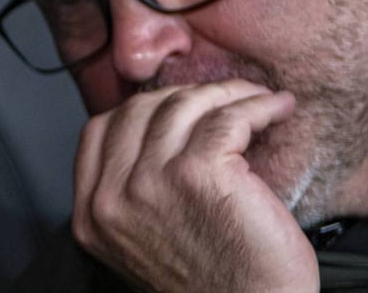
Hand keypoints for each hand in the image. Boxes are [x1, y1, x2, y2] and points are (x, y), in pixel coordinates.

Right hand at [72, 79, 318, 292]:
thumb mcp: (146, 242)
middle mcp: (112, 199)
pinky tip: (275, 109)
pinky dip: (257, 106)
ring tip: (255, 99)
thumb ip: (134, 194)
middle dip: (184, 95)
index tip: (177, 108)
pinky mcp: (198, 173)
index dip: (140, 110)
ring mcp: (151, 183)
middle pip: (138, 110)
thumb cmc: (216, 288)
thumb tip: (155, 134)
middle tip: (222, 98)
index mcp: (92, 217)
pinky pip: (226, 117)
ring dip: (226, 94)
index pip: (98, 132)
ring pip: (182, 105)